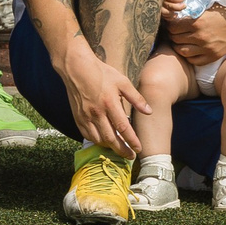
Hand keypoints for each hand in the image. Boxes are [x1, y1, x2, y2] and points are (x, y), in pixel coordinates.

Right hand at [60, 40, 149, 156]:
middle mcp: (97, 112)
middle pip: (111, 139)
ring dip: (109, 146)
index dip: (132, 141)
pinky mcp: (77, 117)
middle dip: (122, 150)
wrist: (76, 67)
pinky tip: (103, 139)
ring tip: (118, 148)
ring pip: (98, 139)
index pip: (123, 128)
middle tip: (130, 156)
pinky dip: (96, 140)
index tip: (138, 149)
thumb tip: (149, 111)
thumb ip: (136, 98)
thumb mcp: (122, 81)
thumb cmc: (101, 73)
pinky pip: (87, 135)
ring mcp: (85, 116)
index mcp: (110, 103)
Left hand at [162, 1, 225, 66]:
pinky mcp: (213, 56)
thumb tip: (175, 13)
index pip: (173, 27)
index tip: (171, 23)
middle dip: (172, 35)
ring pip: (182, 51)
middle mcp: (201, 37)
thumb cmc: (224, 11)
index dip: (170, 25)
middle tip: (174, 32)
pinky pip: (194, 61)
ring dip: (178, 46)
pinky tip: (190, 50)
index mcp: (197, 22)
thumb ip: (191, 13)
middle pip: (176, 39)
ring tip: (180, 41)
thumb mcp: (206, 7)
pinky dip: (189, 56)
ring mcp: (207, 48)